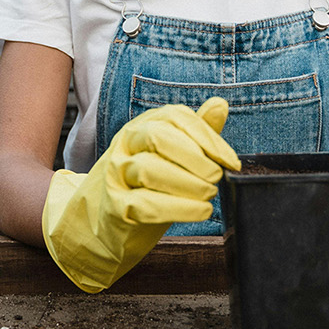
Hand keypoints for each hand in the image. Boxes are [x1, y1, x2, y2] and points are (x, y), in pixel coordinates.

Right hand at [42, 97, 239, 292]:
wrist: (99, 224)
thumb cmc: (143, 187)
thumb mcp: (170, 155)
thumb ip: (196, 132)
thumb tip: (220, 104)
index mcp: (142, 127)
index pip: (176, 117)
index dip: (208, 138)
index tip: (230, 161)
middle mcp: (126, 145)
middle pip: (158, 136)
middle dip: (195, 157)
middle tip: (216, 177)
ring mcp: (117, 176)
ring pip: (149, 170)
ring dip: (187, 183)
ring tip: (209, 195)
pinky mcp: (115, 207)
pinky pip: (144, 204)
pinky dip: (178, 208)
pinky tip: (199, 211)